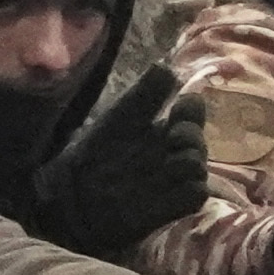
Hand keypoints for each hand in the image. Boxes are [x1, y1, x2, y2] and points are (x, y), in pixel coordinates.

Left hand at [25, 60, 207, 256]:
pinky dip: (188, 188)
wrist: (72, 195)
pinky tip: (170, 186)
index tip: (178, 106)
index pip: (191, 111)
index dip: (191, 108)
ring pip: (201, 166)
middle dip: (190, 135)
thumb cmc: (93, 153)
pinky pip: (197, 194)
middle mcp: (170, 152)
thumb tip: (168, 67)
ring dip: (189, 161)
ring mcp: (174, 180)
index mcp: (160, 127)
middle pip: (199, 139)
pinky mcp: (173, 206)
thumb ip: (144, 95)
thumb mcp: (119, 118)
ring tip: (169, 164)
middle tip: (172, 139)